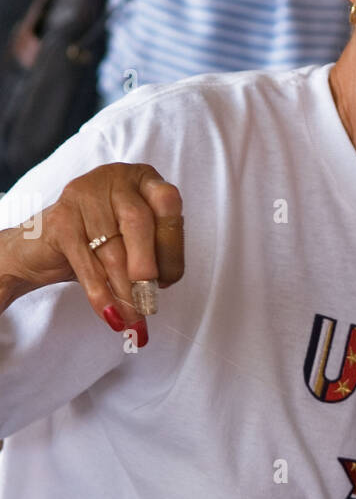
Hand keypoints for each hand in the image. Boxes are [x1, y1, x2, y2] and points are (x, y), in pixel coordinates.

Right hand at [2, 164, 183, 338]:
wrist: (40, 247)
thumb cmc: (98, 242)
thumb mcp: (134, 242)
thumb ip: (155, 254)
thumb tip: (164, 285)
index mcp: (142, 179)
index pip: (168, 204)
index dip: (172, 245)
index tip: (168, 281)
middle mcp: (114, 179)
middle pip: (138, 222)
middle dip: (146, 267)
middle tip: (149, 304)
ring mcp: (83, 195)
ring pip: (112, 248)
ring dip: (125, 291)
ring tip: (132, 319)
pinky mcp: (60, 220)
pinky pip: (87, 263)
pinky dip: (100, 294)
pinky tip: (111, 315)